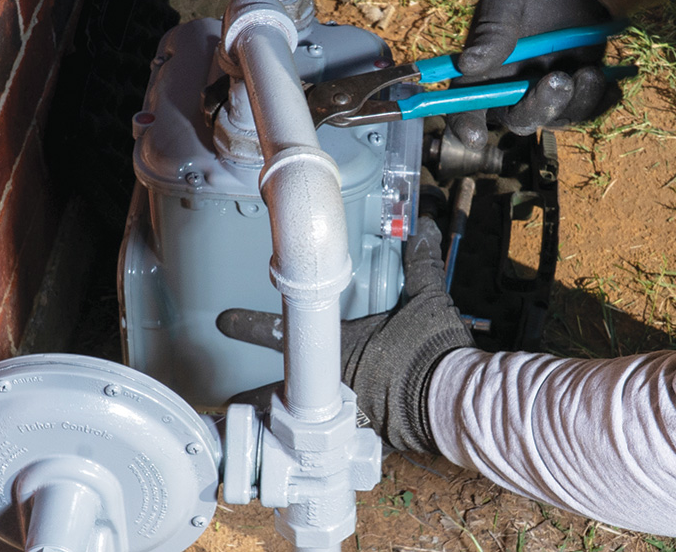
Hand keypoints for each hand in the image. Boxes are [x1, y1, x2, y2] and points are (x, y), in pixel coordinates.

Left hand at [217, 217, 473, 452]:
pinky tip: (327, 448)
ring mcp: (348, 417)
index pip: (283, 331)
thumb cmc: (432, 349)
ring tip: (262, 434)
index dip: (249, 326)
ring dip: (286, 426)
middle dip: (252, 400)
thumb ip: (421, 264)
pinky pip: (345, 441)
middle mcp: (334, 384)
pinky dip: (338, 441)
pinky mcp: (370, 440)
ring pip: (305, 425)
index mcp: (340, 348)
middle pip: (279, 395)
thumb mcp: (428, 300)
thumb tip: (424, 226)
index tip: (223, 322)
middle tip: (227, 403)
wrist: (452, 401)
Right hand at [448, 0, 615, 149]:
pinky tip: (609, 82)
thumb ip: (491, 32)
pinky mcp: (576, 94)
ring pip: (558, 119)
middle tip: (559, 78)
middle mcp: (511, 94)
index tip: (476, 136)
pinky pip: (588, 111)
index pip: (465, 110)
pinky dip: (600, 102)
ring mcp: (545, 96)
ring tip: (591, 71)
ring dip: (576, 102)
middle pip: (519, 120)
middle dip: (540, 108)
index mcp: (482, 77)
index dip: (466, 126)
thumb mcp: (505, 1)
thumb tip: (468, 64)